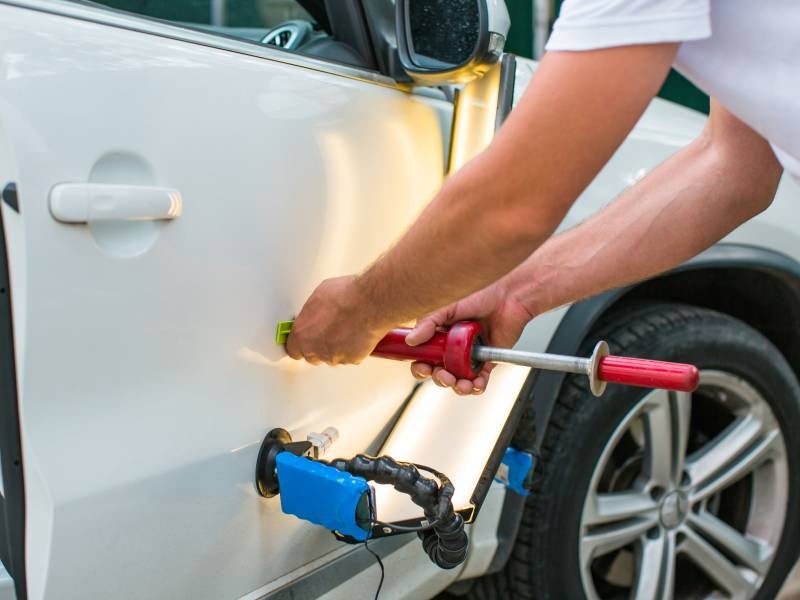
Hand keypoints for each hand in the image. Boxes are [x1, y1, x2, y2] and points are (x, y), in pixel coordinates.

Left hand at [285, 276, 385, 364]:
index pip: (293, 349)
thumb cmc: (345, 296)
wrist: (369, 303)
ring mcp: (334, 356)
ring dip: (337, 347)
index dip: (300, 344)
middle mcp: (315, 349)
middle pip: (312, 355)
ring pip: (332, 357)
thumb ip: (312, 312)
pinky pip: (350, 357)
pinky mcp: (352, 359)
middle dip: (319, 345)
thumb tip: (317, 312)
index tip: (305, 340)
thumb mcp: (318, 296)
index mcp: (302, 334)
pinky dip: (354, 348)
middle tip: (329, 331)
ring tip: (346, 329)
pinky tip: (357, 334)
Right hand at [405, 282, 532, 394]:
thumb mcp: (447, 306)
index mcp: (439, 335)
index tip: (423, 367)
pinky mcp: (487, 361)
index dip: (420, 366)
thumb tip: (411, 340)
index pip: (423, 356)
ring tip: (460, 383)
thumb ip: (428, 323)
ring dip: (457, 387)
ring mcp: (469, 356)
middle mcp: (452, 347)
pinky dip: (476, 386)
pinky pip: (479, 380)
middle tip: (443, 375)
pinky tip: (475, 384)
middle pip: (439, 372)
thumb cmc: (480, 295)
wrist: (508, 297)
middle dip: (439, 378)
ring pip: (458, 380)